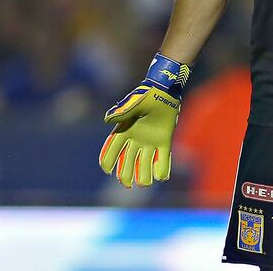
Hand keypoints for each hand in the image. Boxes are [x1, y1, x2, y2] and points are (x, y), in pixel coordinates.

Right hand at [99, 53, 188, 187]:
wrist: (165, 89)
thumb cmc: (147, 94)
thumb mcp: (134, 103)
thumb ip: (122, 111)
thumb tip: (107, 120)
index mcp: (124, 130)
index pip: (112, 149)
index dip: (108, 160)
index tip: (107, 171)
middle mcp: (136, 138)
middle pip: (127, 161)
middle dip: (126, 174)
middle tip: (127, 184)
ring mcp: (150, 141)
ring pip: (144, 163)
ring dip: (144, 174)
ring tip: (145, 183)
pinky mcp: (164, 140)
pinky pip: (163, 157)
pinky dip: (163, 168)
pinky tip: (162, 177)